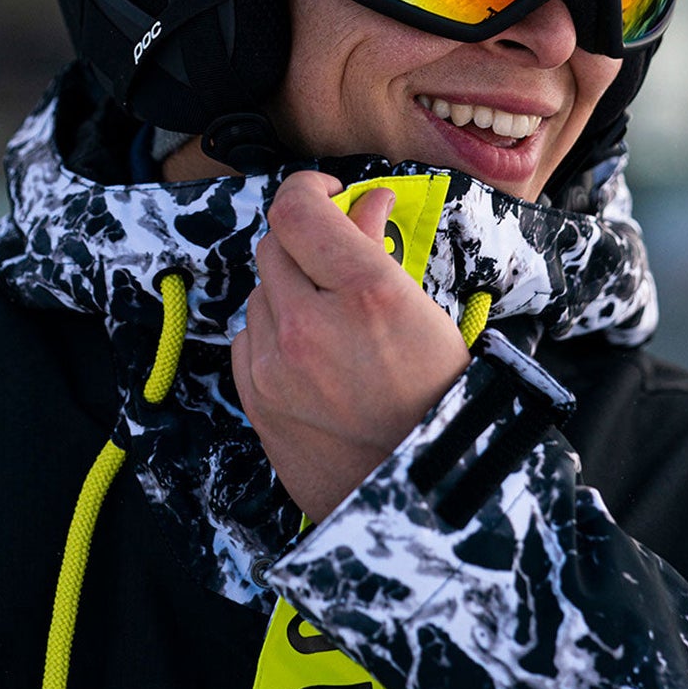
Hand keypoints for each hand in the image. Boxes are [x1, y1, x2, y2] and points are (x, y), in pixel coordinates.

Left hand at [232, 169, 470, 521]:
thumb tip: (364, 202)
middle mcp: (310, 326)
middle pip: (275, 245)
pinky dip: (272, 334)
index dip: (310, 188)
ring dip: (290, 290)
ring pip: (260, 292)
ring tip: (335, 320)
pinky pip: (247, 339)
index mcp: (366, 294)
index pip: (298, 209)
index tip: (329, 193)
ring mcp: (274, 367)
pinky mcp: (255, 401)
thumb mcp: (426, 314)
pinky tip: (311, 354)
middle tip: (340, 258)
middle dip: (307, 243)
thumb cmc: (440, 403)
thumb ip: (380, 250)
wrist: (421, 500)